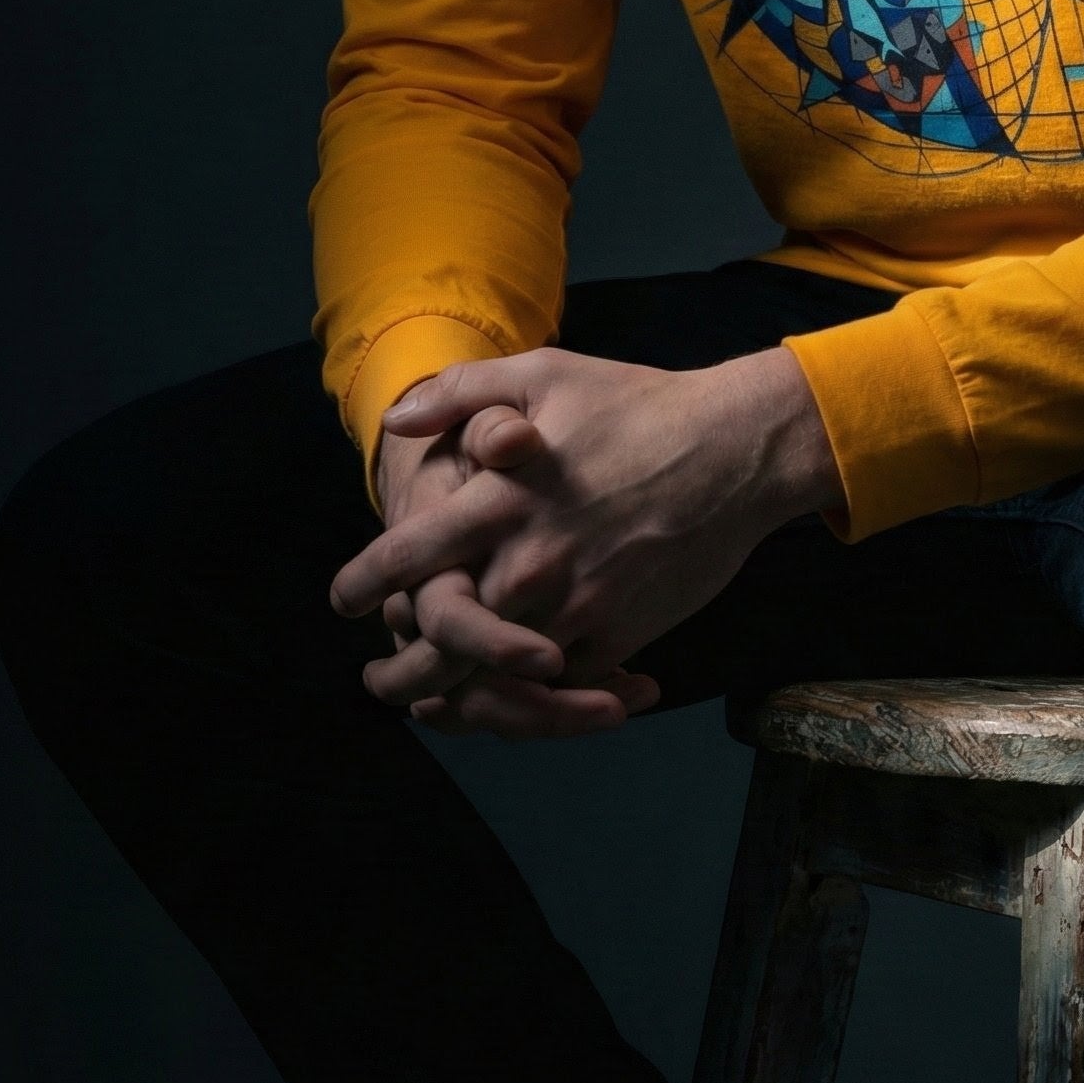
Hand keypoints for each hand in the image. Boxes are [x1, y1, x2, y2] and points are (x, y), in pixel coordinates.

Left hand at [331, 344, 843, 736]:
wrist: (738, 449)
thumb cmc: (638, 405)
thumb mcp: (545, 375)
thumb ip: (461, 394)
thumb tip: (396, 420)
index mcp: (500, 501)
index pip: (406, 557)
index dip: (363, 583)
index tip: (345, 599)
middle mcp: (529, 563)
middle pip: (440, 641)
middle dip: (399, 672)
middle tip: (379, 682)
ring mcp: (577, 607)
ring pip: (496, 680)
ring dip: (458, 703)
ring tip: (433, 707)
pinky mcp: (620, 635)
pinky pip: (562, 687)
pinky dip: (533, 701)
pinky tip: (513, 698)